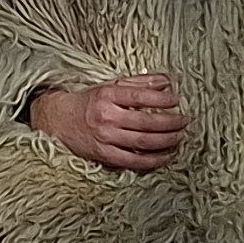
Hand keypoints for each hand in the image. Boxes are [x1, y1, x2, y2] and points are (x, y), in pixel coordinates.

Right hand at [29, 73, 186, 171]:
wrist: (58, 120)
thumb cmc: (88, 102)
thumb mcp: (110, 86)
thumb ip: (139, 83)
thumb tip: (166, 81)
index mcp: (107, 95)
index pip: (141, 97)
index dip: (162, 100)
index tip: (176, 101)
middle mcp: (106, 117)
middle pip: (146, 122)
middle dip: (170, 123)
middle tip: (184, 121)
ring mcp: (106, 138)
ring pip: (143, 142)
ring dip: (167, 141)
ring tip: (180, 137)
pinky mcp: (105, 155)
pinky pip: (135, 161)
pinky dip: (154, 160)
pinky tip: (167, 156)